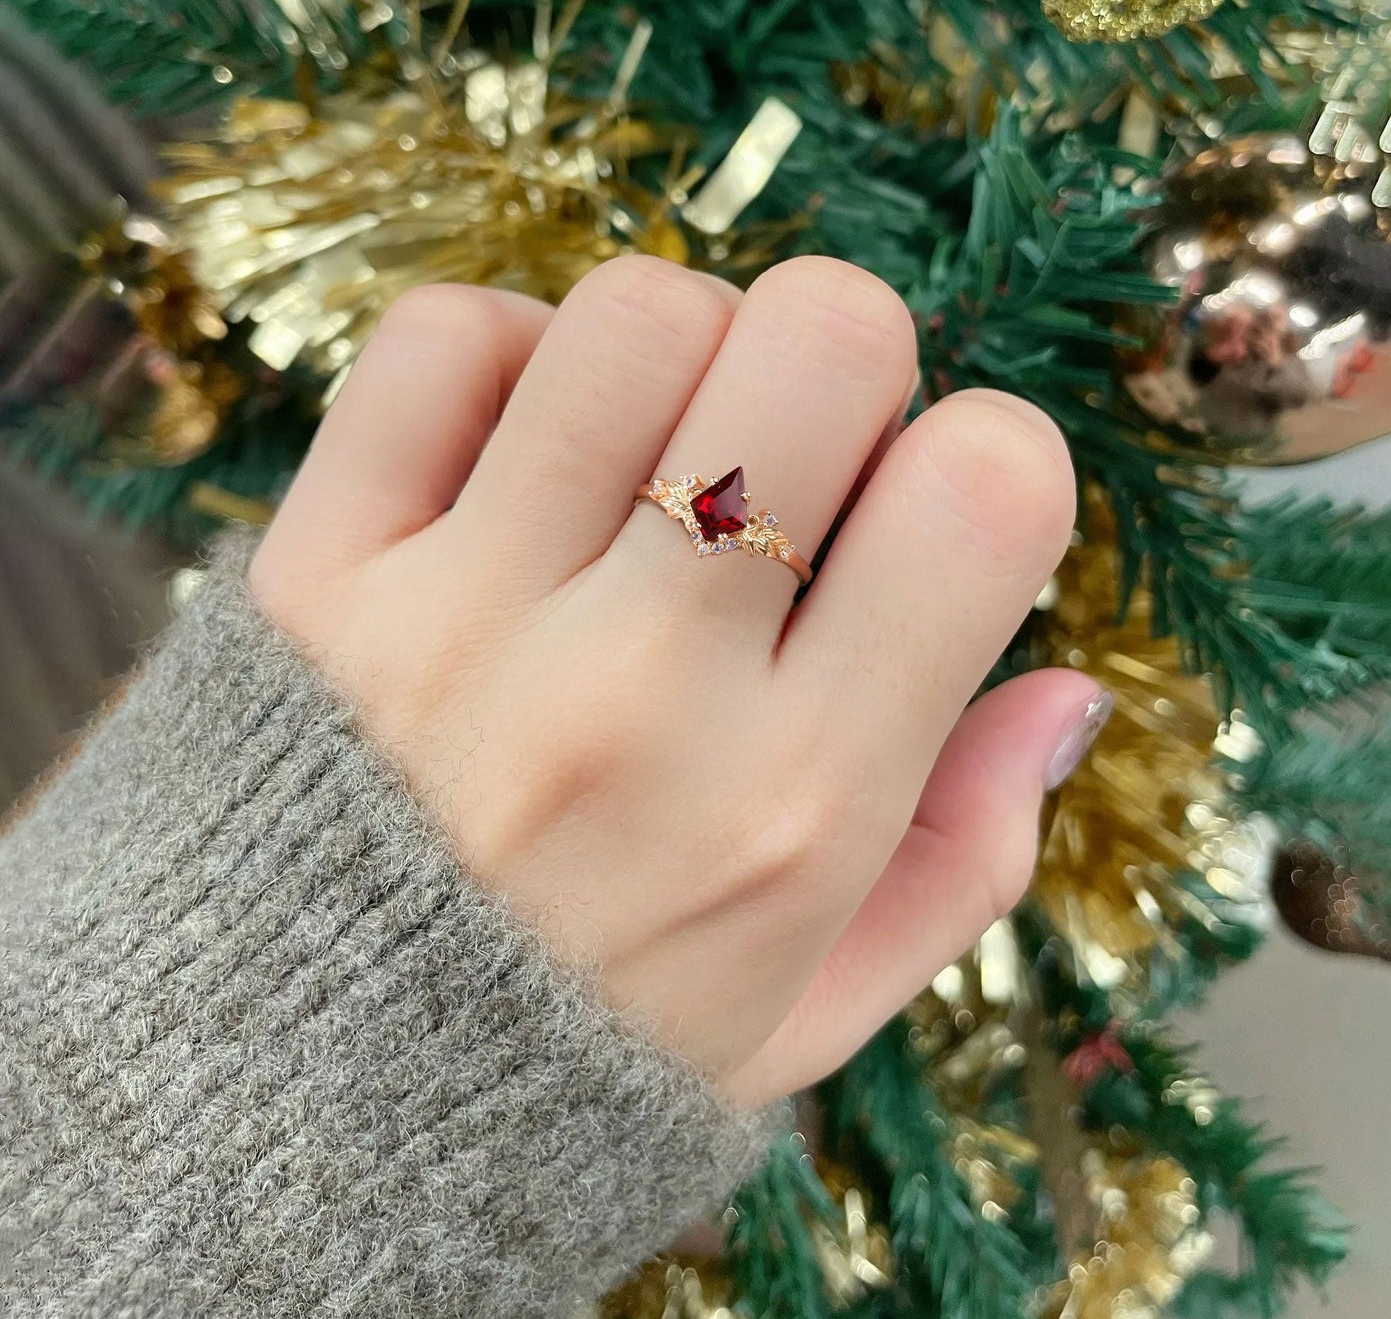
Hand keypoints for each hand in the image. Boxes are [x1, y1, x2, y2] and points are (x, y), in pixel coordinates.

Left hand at [249, 256, 1102, 1107]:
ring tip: (656, 451)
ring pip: (636, 312)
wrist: (296, 1103)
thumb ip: (966, 857)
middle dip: (845, 359)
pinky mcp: (321, 572)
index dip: (992, 457)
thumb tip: (1068, 687)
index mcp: (797, 805)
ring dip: (682, 349)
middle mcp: (641, 695)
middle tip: (794, 456)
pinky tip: (529, 441)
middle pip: (822, 337)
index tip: (924, 514)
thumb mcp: (814, 1006)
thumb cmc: (585, 1048)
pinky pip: (444, 340)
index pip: (987, 490)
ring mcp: (463, 621)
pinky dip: (508, 349)